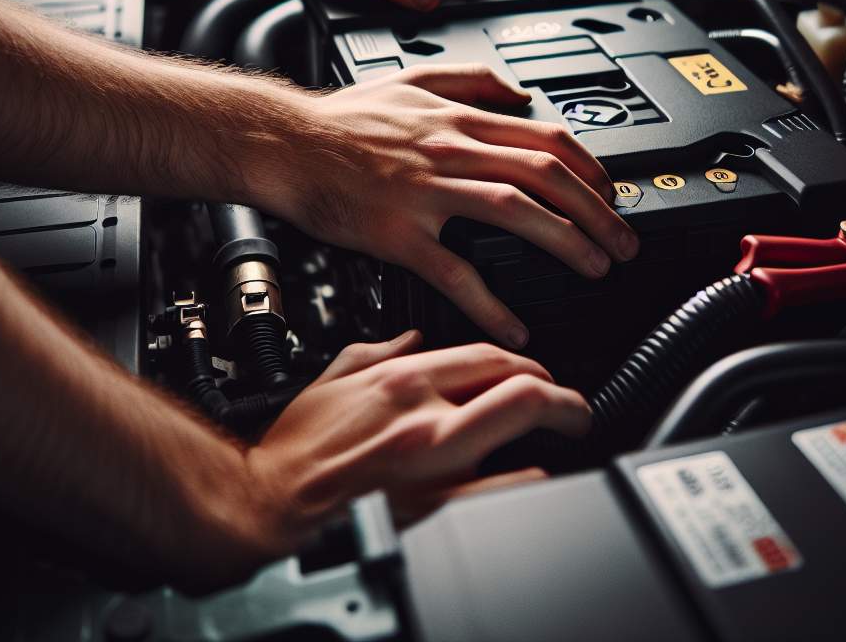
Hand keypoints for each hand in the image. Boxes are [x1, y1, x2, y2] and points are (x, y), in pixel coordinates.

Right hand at [243, 332, 589, 553]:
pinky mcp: (437, 507)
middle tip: (573, 404)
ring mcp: (436, 462)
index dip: (526, 361)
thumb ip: (381, 349)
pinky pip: (506, 489)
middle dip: (560, 393)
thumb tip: (412, 338)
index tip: (538, 371)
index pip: (487, 355)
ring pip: (522, 432)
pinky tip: (536, 476)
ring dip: (555, 430)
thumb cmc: (298, 445)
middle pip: (520, 387)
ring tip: (566, 435)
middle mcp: (425, 414)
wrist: (272, 500)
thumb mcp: (336, 374)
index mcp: (403, 378)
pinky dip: (531, 478)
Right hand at [260, 65, 636, 347]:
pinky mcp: (397, 232)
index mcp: (457, 119)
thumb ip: (470, 80)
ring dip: (566, 241)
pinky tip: (515, 326)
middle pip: (545, 174)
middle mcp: (449, 149)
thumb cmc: (341, 119)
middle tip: (624, 243)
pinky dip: (490, 302)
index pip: (545, 138)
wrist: (284, 143)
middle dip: (597, 211)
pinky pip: (454, 271)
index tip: (613, 195)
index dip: (591, 169)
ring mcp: (425, 191)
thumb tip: (518, 92)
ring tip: (595, 270)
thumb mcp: (411, 79)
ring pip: (514, 209)